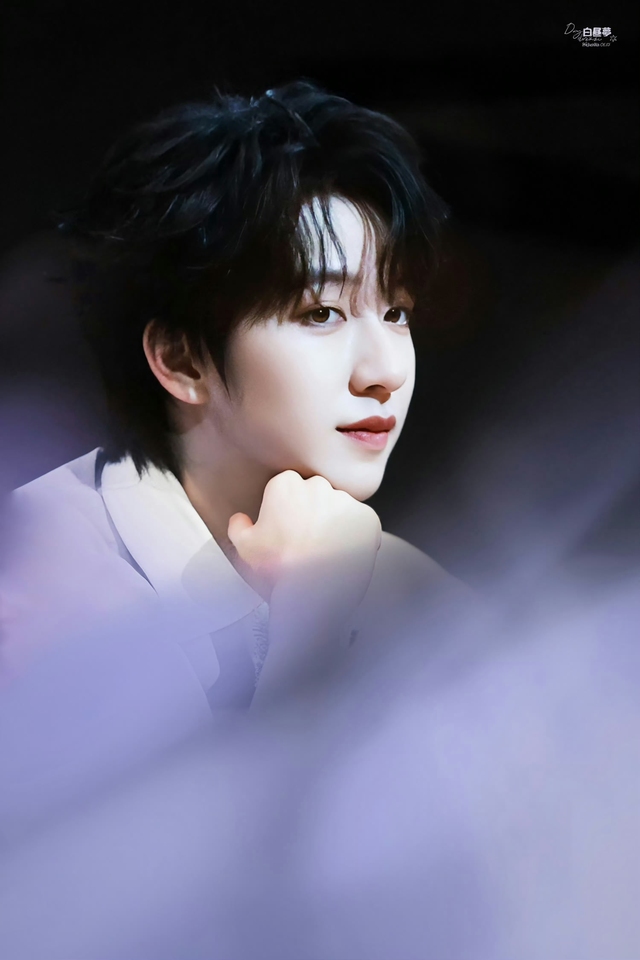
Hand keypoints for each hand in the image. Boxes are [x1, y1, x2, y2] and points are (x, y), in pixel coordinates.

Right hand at [227, 471, 380, 618]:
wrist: (313, 594)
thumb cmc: (279, 569)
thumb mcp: (244, 547)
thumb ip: (239, 526)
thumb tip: (240, 519)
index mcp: (286, 484)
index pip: (288, 489)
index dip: (287, 511)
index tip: (287, 529)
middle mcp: (318, 486)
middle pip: (316, 495)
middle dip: (312, 514)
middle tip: (307, 542)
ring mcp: (346, 501)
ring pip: (340, 509)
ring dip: (335, 525)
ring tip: (326, 553)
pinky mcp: (369, 519)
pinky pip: (363, 524)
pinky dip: (356, 537)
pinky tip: (343, 556)